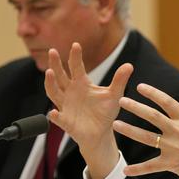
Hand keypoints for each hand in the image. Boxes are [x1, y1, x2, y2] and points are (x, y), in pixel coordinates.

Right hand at [44, 43, 132, 178]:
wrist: (101, 133)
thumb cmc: (105, 112)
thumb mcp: (115, 95)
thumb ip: (120, 80)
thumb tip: (129, 65)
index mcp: (81, 83)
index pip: (76, 67)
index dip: (75, 56)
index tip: (76, 44)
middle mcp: (70, 91)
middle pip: (60, 75)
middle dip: (55, 64)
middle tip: (53, 51)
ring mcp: (65, 105)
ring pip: (54, 92)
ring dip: (50, 83)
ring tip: (49, 72)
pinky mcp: (66, 121)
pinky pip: (58, 117)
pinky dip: (55, 115)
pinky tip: (53, 112)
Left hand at [112, 83, 178, 178]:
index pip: (167, 102)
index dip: (153, 93)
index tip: (140, 87)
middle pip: (153, 116)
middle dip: (136, 107)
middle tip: (121, 100)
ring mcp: (174, 148)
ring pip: (146, 137)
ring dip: (129, 130)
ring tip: (116, 124)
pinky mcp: (172, 164)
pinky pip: (151, 166)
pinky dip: (138, 169)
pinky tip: (125, 170)